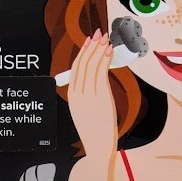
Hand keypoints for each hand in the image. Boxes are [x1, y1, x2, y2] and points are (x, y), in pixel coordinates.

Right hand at [68, 29, 116, 158]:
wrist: (97, 147)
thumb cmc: (95, 130)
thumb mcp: (86, 110)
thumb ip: (88, 95)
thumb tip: (96, 78)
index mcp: (73, 95)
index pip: (76, 68)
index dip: (83, 52)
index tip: (89, 41)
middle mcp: (78, 93)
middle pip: (83, 63)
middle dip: (91, 46)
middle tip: (99, 33)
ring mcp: (88, 94)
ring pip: (91, 65)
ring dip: (99, 49)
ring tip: (106, 38)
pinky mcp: (100, 96)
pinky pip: (100, 73)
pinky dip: (104, 59)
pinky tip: (109, 51)